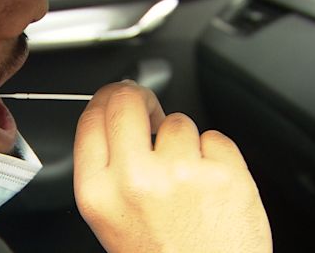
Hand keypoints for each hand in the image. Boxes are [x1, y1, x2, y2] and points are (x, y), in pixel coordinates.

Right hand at [73, 81, 271, 252]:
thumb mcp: (109, 218)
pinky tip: (210, 186)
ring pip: (177, 121)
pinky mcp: (224, 174)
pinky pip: (214, 138)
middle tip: (151, 111)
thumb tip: (117, 119)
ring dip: (182, 142)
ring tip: (186, 181)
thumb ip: (106, 168)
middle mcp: (135, 179)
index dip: (104, 99)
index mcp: (98, 192)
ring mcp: (181, 174)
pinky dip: (215, 156)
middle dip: (139, 98)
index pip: (90, 119)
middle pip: (127, 102)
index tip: (115, 95)